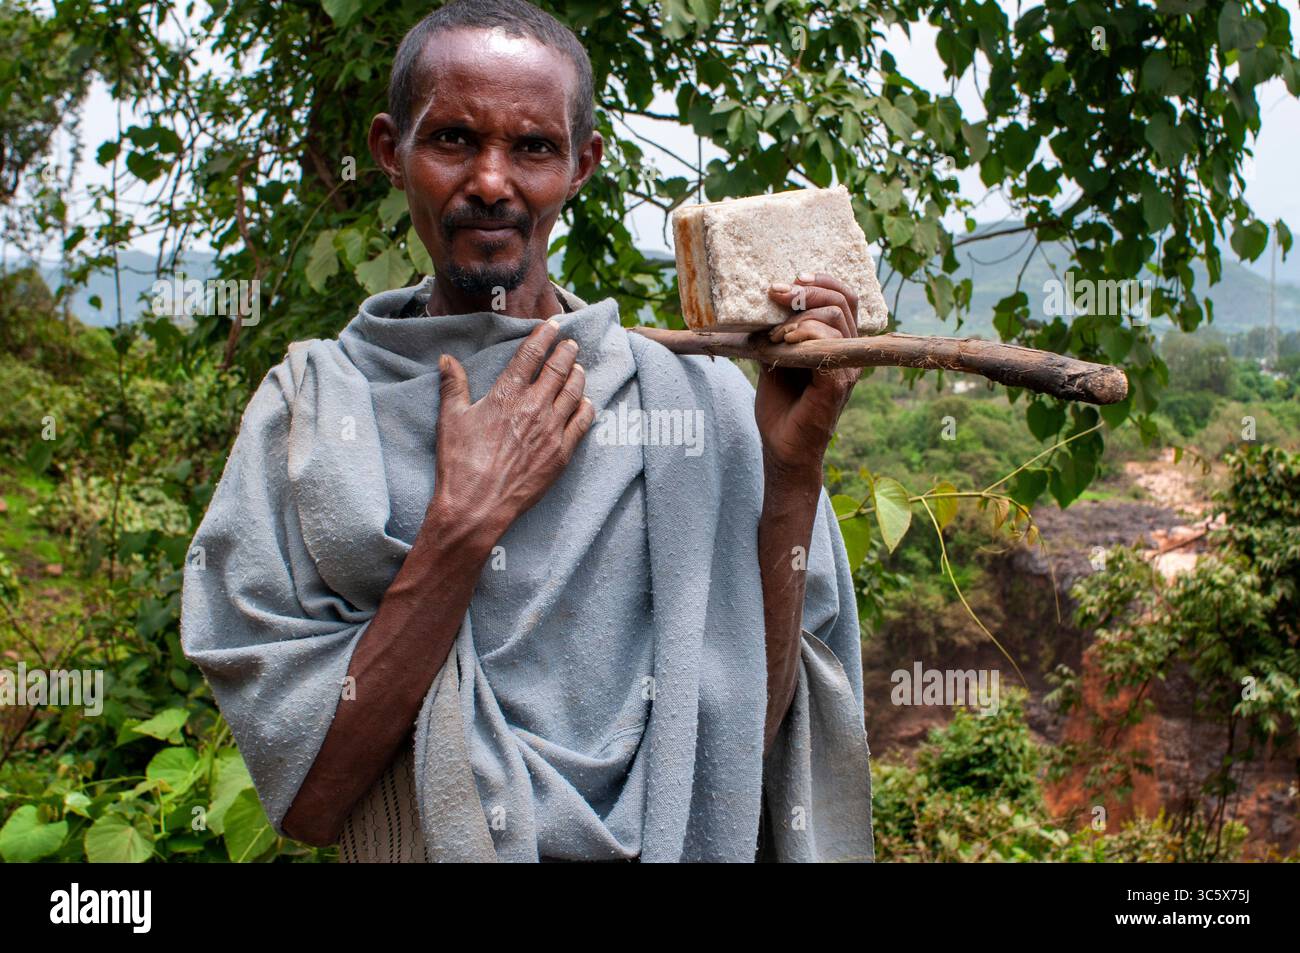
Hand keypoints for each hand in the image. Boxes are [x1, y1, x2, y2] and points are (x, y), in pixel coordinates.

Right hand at [431, 318, 594, 540]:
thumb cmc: (460, 463)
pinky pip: (582, 423)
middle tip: (572, 343)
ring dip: (578, 375)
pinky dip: (586, 407)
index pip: (531, 355)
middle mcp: (533, 407)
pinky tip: (586, 402)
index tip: (554, 325)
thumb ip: (453, 385)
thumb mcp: (450, 419)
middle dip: (567, 352)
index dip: (545, 336)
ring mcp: (551, 430)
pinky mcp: (562, 453)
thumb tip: (446, 359)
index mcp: (506, 394)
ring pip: (574, 392)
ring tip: (579, 368)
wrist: (476, 506)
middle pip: (558, 369)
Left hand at [753, 273, 862, 476]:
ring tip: (775, 334)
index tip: (794, 278)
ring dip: (800, 316)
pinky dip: (807, 334)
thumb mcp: (776, 357)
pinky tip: (785, 342)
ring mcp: (848, 368)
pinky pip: (831, 345)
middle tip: (776, 293)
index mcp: (839, 343)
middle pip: (843, 300)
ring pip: (836, 318)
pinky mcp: (838, 383)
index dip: (823, 281)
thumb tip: (766, 301)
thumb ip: (779, 331)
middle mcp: (850, 352)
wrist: (782, 448)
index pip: (845, 298)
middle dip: (807, 291)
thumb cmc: (781, 406)